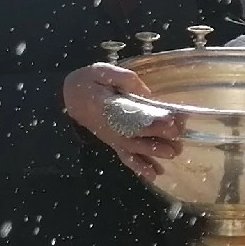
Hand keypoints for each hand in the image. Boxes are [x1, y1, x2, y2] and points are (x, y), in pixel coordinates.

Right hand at [65, 62, 183, 181]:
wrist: (66, 97)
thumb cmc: (87, 81)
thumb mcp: (102, 71)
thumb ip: (125, 79)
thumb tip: (146, 93)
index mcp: (108, 107)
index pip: (134, 117)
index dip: (154, 121)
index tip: (172, 121)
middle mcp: (112, 127)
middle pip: (138, 138)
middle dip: (160, 140)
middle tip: (178, 142)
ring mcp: (112, 137)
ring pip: (135, 151)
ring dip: (154, 155)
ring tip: (174, 154)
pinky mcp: (113, 142)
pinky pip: (126, 158)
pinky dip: (140, 167)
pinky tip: (155, 174)